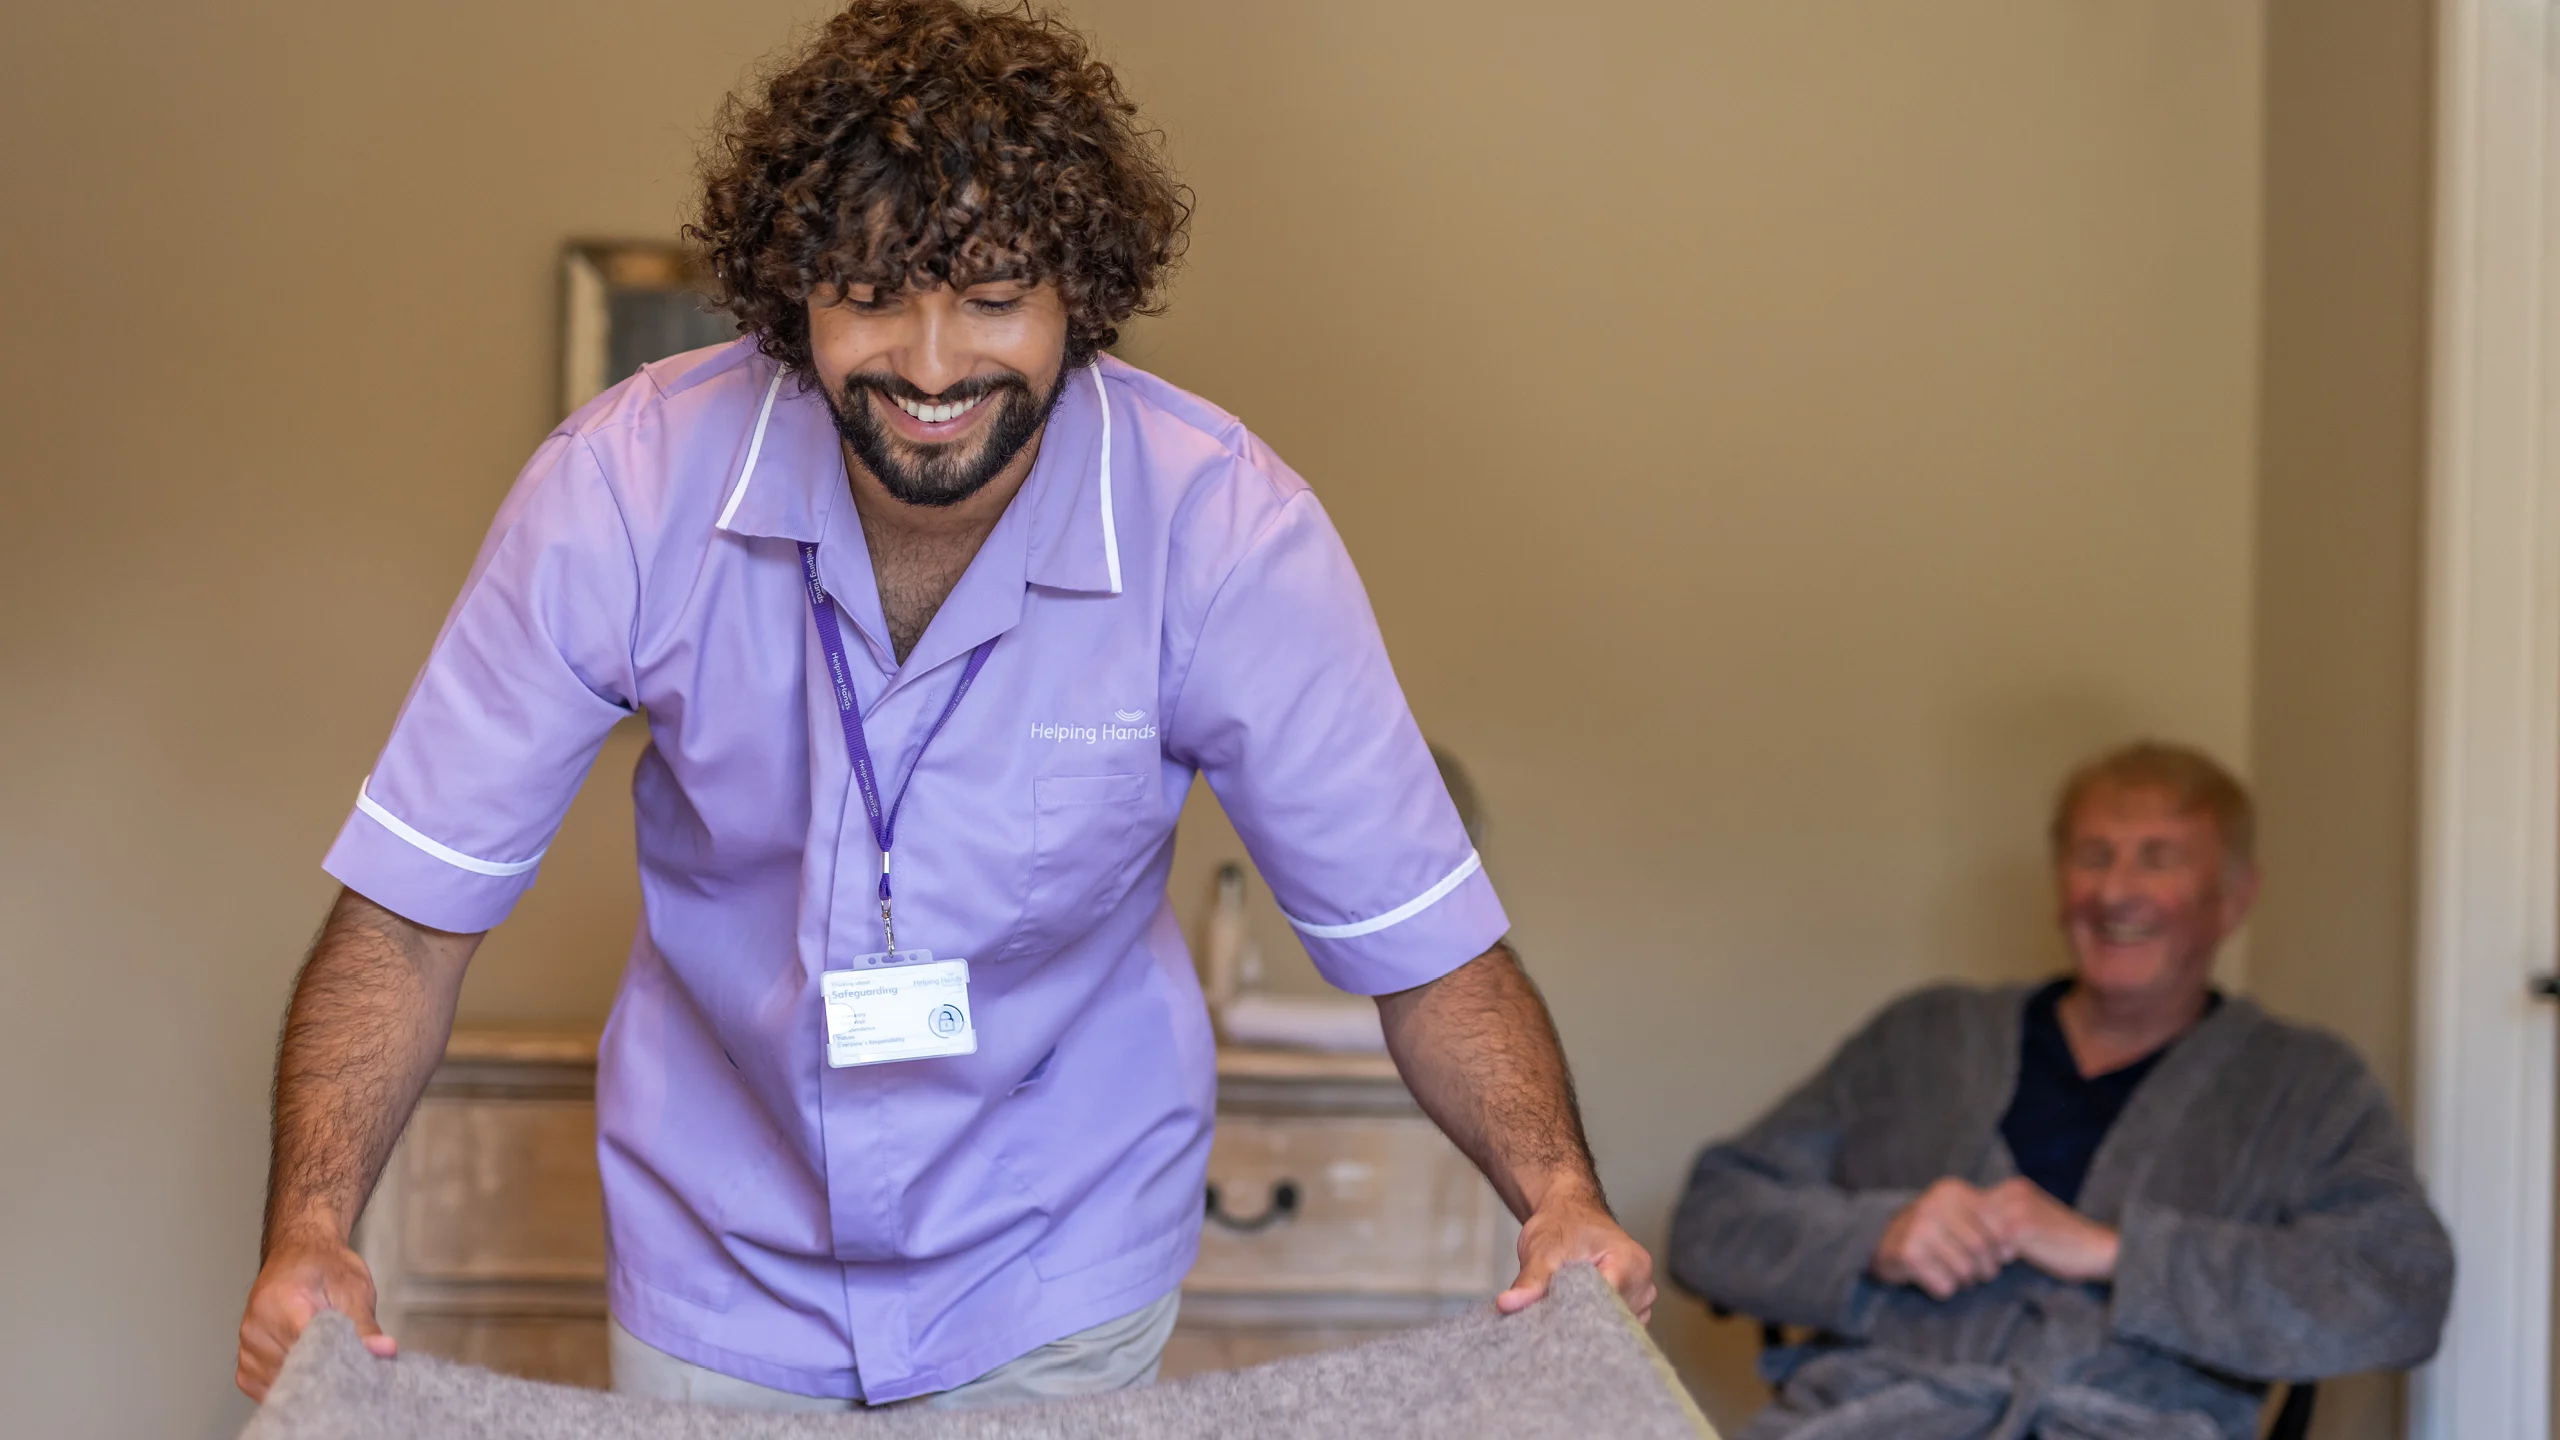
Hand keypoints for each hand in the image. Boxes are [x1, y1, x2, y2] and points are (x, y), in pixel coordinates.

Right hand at [236, 1230, 395, 1400]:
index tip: (358, 1367)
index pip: (309, 1351)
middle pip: (294, 1371)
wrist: (299, 1252)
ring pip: (279, 1385)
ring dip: (306, 1381)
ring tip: (327, 1362)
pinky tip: (307, 1369)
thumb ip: (365, 1326)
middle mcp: (257, 1328)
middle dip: (325, 1375)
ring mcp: (247, 1346)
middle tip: (348, 1366)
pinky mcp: (244, 1362)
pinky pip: (264, 1387)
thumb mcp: (354, 1290)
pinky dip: (288, 1384)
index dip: (337, 1365)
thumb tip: (385, 1351)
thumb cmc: (327, 1268)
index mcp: (283, 1305)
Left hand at [1497, 1183, 1656, 1322]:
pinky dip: (1595, 1325)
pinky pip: (1616, 1325)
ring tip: (1562, 1317)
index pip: (1608, 1307)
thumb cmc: (1562, 1224)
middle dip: (1582, 1325)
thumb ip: (1530, 1281)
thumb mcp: (1542, 1251)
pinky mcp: (1632, 1305)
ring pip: (1615, 1327)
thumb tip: (1508, 1304)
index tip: (1553, 1325)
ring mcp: (1641, 1296)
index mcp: (1630, 1264)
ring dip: (1589, 1326)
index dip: (1579, 1319)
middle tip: (1551, 1323)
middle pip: (1614, 1321)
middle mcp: (1643, 1283)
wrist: (1569, 1210)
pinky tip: (1574, 1318)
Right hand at [1871, 1178, 2011, 1298]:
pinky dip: (1943, 1289)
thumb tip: (2012, 1250)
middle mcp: (1934, 1205)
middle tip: (1978, 1272)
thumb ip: (1991, 1223)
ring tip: (1957, 1274)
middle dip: (1985, 1268)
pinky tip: (1933, 1276)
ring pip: (1965, 1270)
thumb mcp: (1961, 1215)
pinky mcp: (1909, 1254)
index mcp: (1952, 1191)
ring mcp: (1919, 1228)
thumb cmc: (1935, 1232)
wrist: (1886, 1243)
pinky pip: (1944, 1285)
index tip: (1998, 1256)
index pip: (1998, 1227)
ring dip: (1965, 1280)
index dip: (2002, 1249)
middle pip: (1981, 1250)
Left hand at [1979, 1176, 2117, 1281]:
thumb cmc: (2062, 1241)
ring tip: (2001, 1262)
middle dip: (1975, 1242)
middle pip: (1970, 1221)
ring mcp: (2017, 1208)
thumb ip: (2002, 1218)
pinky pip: (1994, 1246)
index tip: (1982, 1248)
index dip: (1972, 1232)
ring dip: (1986, 1252)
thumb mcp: (2029, 1219)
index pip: (1970, 1207)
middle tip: (1988, 1257)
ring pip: (1979, 1234)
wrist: (2097, 1248)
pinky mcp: (2023, 1227)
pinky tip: (2014, 1262)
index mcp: (2013, 1187)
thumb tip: (1967, 1232)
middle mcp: (2013, 1192)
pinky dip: (1999, 1259)